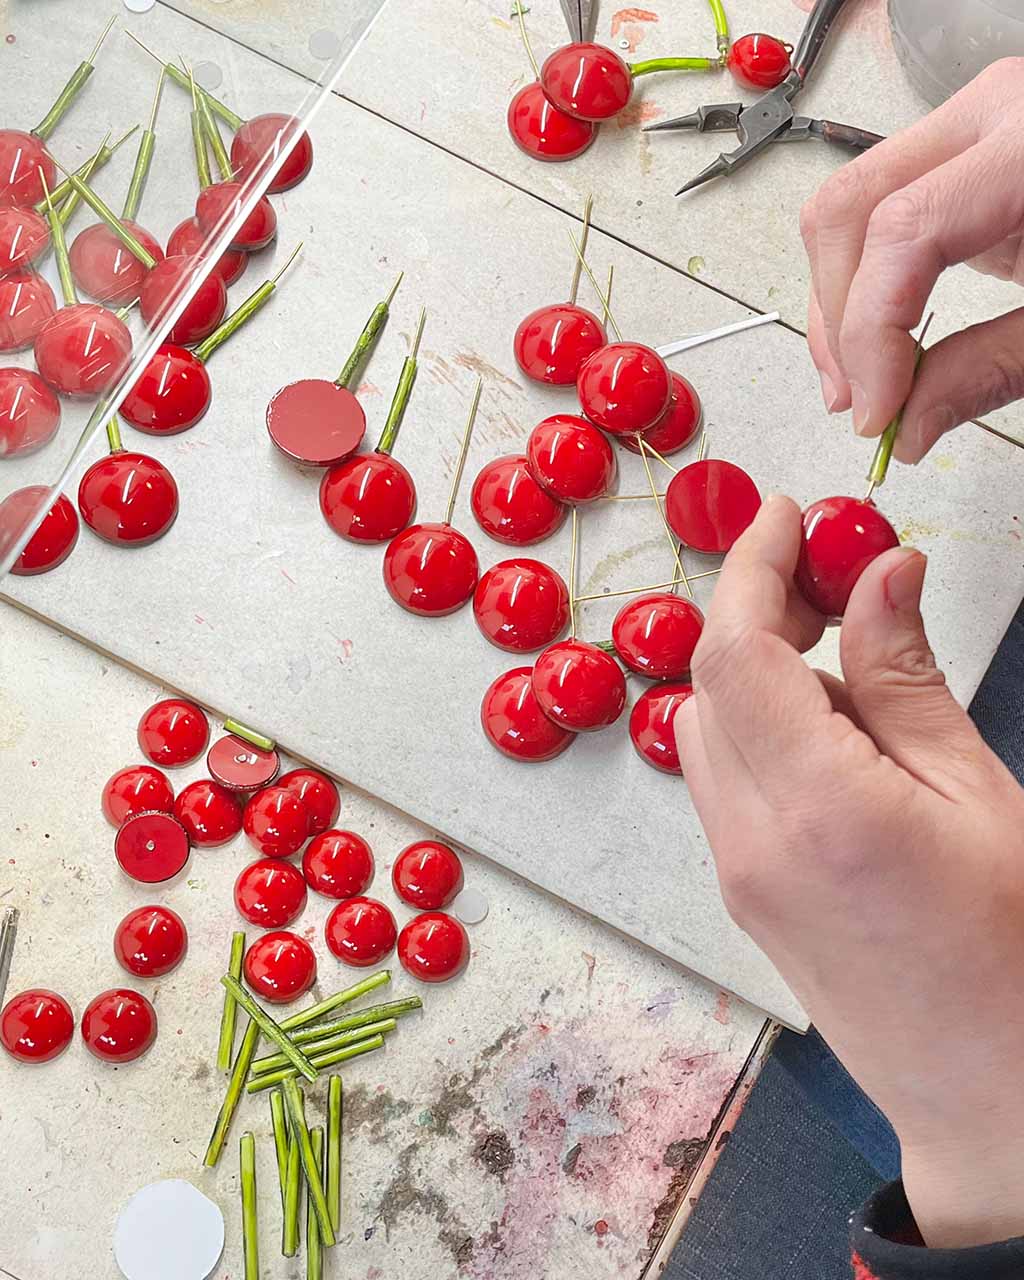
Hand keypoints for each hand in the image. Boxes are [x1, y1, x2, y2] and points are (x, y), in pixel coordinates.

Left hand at [676, 496, 1023, 1248]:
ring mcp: (737, 874)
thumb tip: (879, 574)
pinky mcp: (743, 894)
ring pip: (710, 730)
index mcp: (815, 810)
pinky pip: (725, 781)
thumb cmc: (1012, 953)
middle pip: (712, 684)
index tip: (784, 514)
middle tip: (835, 578)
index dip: (751, 566)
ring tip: (852, 661)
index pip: (736, 651)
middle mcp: (751, 842)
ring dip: (761, 674)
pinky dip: (762, 730)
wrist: (991, 1092)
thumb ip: (905, 676)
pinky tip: (838, 734)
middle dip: (759, 612)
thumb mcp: (975, 792)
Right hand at [800, 57, 1023, 462]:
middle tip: (859, 401)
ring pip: (845, 215)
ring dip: (837, 310)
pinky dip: (860, 289)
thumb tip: (908, 426)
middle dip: (838, 320)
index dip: (871, 330)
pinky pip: (870, 219)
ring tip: (863, 384)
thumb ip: (992, 367)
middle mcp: (986, 116)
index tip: (877, 407)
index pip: (905, 229)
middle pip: (850, 211)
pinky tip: (877, 346)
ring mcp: (963, 132)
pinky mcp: (953, 162)